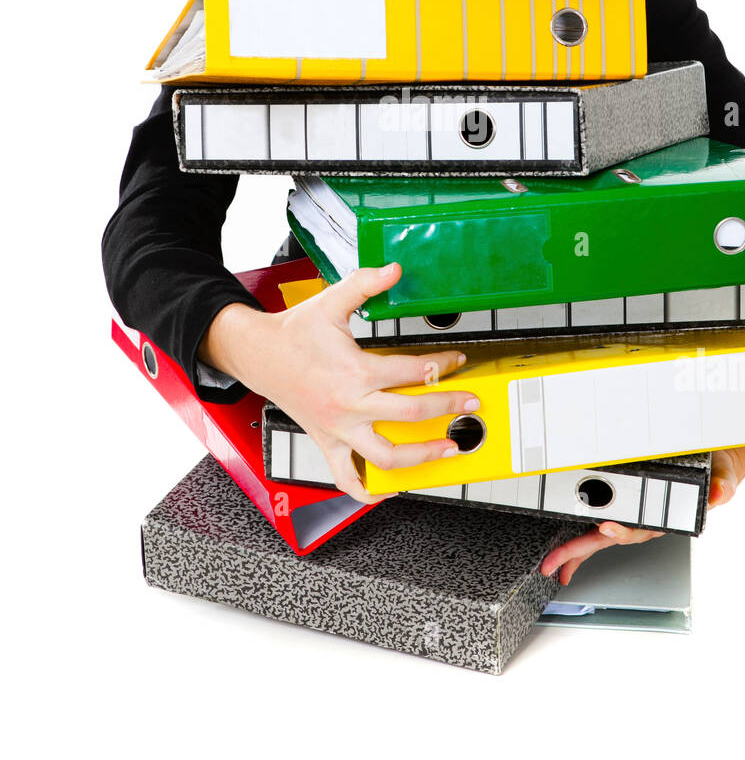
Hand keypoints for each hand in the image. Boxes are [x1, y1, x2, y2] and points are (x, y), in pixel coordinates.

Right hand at [199, 262, 477, 504]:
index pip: (412, 371)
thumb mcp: (331, 301)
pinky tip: (389, 489)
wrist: (259, 355)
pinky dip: (368, 490)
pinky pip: (347, 478)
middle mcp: (349, 406)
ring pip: (385, 457)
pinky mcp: (327, 443)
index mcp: (355, 371)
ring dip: (421, 457)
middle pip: (410, 414)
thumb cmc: (294, 332)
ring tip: (447, 449)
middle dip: (447, 408)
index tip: (458, 360)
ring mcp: (338, 429)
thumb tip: (393, 270)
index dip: (442, 365)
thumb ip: (365, 284)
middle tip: (470, 404)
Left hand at [540, 443, 744, 585]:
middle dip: (581, 551)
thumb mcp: (722, 476)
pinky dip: (583, 540)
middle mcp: (645, 523)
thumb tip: (720, 492)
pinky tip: (568, 557)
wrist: (711, 470)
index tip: (606, 526)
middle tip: (557, 564)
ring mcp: (633, 519)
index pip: (640, 527)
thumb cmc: (712, 475)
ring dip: (577, 551)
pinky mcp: (624, 510)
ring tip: (556, 565)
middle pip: (610, 538)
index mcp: (664, 518)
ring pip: (600, 537)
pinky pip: (601, 527)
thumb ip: (722, 486)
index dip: (623, 530)